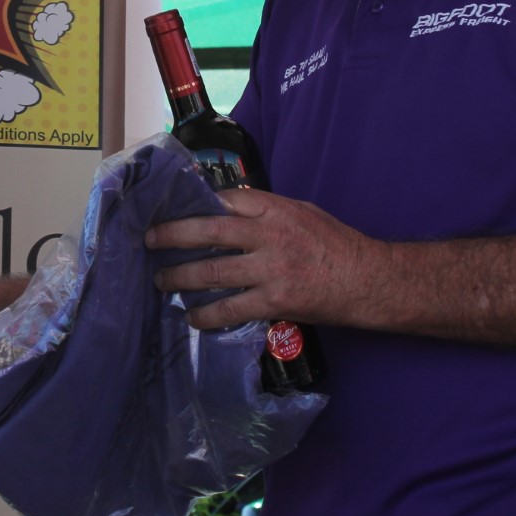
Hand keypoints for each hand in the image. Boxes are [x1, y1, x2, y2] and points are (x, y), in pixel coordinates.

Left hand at [146, 188, 375, 332]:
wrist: (367, 280)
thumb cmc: (334, 243)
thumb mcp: (301, 212)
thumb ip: (265, 209)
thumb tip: (225, 207)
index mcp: (275, 208)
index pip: (225, 199)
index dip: (193, 203)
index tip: (169, 208)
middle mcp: (269, 235)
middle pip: (208, 231)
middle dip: (172, 235)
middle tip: (148, 240)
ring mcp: (270, 269)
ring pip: (213, 271)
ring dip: (180, 277)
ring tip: (160, 281)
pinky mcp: (274, 300)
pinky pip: (231, 307)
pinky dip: (207, 313)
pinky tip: (191, 316)